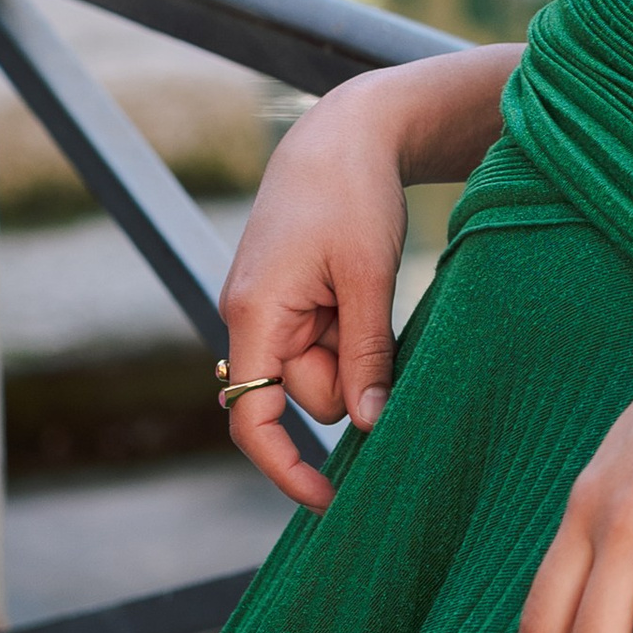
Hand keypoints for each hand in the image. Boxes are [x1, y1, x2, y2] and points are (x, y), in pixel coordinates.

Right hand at [215, 75, 417, 509]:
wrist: (342, 130)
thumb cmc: (354, 194)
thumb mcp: (368, 277)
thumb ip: (367, 355)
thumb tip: (371, 428)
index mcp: (253, 316)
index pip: (254, 420)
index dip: (288, 468)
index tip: (330, 502)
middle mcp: (249, 318)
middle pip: (305, 394)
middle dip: (352, 378)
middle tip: (382, 318)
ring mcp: (267, 308)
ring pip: (322, 369)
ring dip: (357, 350)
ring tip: (374, 287)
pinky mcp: (289, 297)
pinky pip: (324, 342)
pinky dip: (352, 333)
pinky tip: (366, 291)